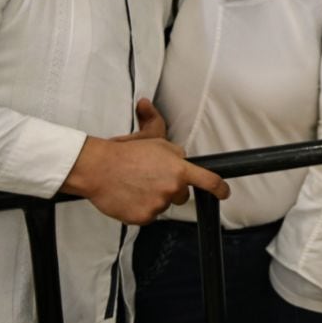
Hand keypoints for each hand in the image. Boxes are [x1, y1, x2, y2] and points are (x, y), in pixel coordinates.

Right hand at [62, 103, 228, 224]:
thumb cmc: (123, 153)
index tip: (224, 193)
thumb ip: (157, 122)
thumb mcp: (148, 135)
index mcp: (179, 168)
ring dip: (155, 197)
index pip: (209, 180)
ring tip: (137, 185)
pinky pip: (149, 215)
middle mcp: (172, 188)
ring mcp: (158, 204)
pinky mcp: (144, 217)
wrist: (97, 169)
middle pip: (182, 195)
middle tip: (152, 179)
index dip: (220, 188)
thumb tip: (148, 105)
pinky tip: (130, 196)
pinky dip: (141, 208)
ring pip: (163, 204)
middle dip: (173, 188)